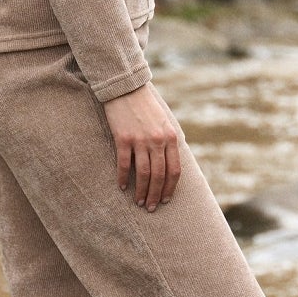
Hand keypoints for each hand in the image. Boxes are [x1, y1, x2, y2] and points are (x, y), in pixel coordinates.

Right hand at [102, 83, 180, 209]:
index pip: (174, 170)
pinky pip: (124, 164)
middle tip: (151, 207)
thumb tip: (169, 164)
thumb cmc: (145, 107)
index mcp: (171, 138)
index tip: (165, 200)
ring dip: (141, 191)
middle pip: (159, 176)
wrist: (126, 88)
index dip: (170, 188)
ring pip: (144, 173)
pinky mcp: (123, 138)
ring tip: (139, 202)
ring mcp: (140, 140)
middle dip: (156, 195)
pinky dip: (123, 177)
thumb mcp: (164, 123)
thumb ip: (168, 142)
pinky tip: (122, 186)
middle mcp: (158, 141)